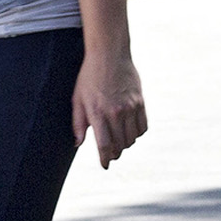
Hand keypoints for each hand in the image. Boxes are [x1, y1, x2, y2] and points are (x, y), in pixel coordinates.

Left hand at [74, 49, 148, 167]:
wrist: (110, 54)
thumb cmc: (89, 76)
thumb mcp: (78, 99)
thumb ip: (78, 123)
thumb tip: (78, 143)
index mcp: (98, 113)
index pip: (104, 145)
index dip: (105, 159)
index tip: (105, 166)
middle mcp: (116, 112)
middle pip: (120, 145)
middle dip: (114, 153)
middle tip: (110, 153)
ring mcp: (130, 107)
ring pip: (132, 138)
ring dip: (126, 144)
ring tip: (119, 141)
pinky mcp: (140, 102)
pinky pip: (143, 127)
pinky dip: (137, 133)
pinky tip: (129, 130)